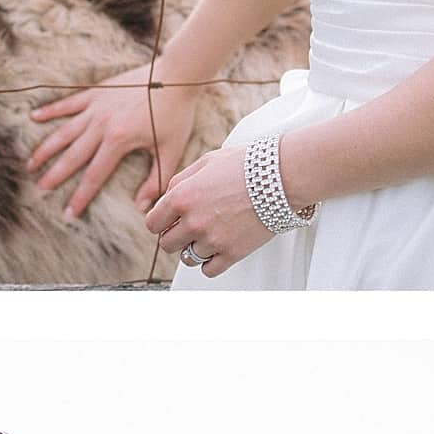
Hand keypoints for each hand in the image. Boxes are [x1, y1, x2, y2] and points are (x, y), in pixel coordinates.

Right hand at [28, 67, 201, 218]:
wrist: (177, 75)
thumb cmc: (177, 113)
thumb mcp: (171, 150)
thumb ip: (156, 181)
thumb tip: (142, 207)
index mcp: (119, 141)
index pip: (94, 176)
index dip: (80, 196)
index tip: (68, 213)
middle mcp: (102, 124)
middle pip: (72, 155)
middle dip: (55, 175)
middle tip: (40, 189)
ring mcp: (97, 107)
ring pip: (64, 131)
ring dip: (46, 148)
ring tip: (30, 163)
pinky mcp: (97, 92)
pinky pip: (68, 103)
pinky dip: (51, 110)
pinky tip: (34, 117)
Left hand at [143, 147, 273, 278]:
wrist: (281, 177)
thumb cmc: (246, 165)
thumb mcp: (206, 162)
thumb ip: (181, 181)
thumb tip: (168, 197)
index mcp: (181, 198)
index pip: (153, 223)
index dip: (160, 222)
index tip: (169, 222)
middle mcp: (193, 222)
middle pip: (167, 244)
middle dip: (175, 236)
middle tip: (189, 228)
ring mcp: (212, 240)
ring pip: (187, 258)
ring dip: (194, 248)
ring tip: (209, 235)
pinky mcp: (232, 253)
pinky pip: (208, 270)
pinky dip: (210, 262)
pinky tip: (218, 249)